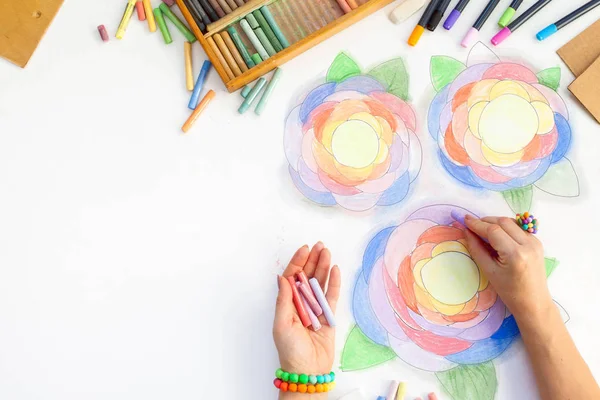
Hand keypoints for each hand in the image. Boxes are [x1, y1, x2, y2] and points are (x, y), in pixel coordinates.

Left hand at [273, 243, 340, 396]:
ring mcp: (316, 308)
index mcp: (288, 303)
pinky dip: (334, 283)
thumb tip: (282, 278)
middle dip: (313, 260)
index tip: (304, 249)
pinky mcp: (329, 316)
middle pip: (308, 276)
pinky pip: (332, 296)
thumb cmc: (290, 350)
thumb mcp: (282, 324)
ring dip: (324, 267)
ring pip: (320, 283)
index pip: (293, 277)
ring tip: (328, 252)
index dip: (298, 262)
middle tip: (320, 245)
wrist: (308, 371)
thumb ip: (284, 300)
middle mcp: (301, 303)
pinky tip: (335, 269)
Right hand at [463, 215, 552, 320]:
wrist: (534, 302)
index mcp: (515, 254)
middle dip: (486, 221)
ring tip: (483, 231)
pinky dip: (506, 228)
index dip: (477, 224)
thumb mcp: (489, 271)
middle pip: (503, 222)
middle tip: (472, 225)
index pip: (493, 230)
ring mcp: (535, 242)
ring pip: (512, 222)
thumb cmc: (509, 291)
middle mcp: (528, 245)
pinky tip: (498, 236)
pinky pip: (518, 228)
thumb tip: (466, 231)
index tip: (464, 220)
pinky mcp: (537, 243)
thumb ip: (476, 248)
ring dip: (496, 223)